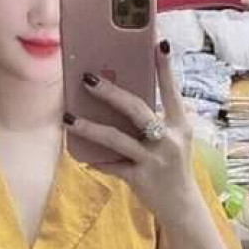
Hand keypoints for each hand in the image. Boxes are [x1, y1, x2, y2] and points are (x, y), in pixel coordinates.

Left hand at [64, 41, 197, 222]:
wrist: (181, 205)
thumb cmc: (172, 166)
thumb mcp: (174, 141)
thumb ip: (156, 122)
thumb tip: (122, 100)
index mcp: (181, 125)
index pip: (172, 91)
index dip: (165, 69)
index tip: (157, 44)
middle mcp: (169, 139)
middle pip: (137, 110)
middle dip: (110, 93)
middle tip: (86, 78)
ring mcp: (154, 159)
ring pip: (116, 139)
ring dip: (89, 128)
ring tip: (68, 118)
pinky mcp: (140, 178)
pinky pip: (111, 166)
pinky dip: (96, 161)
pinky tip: (81, 158)